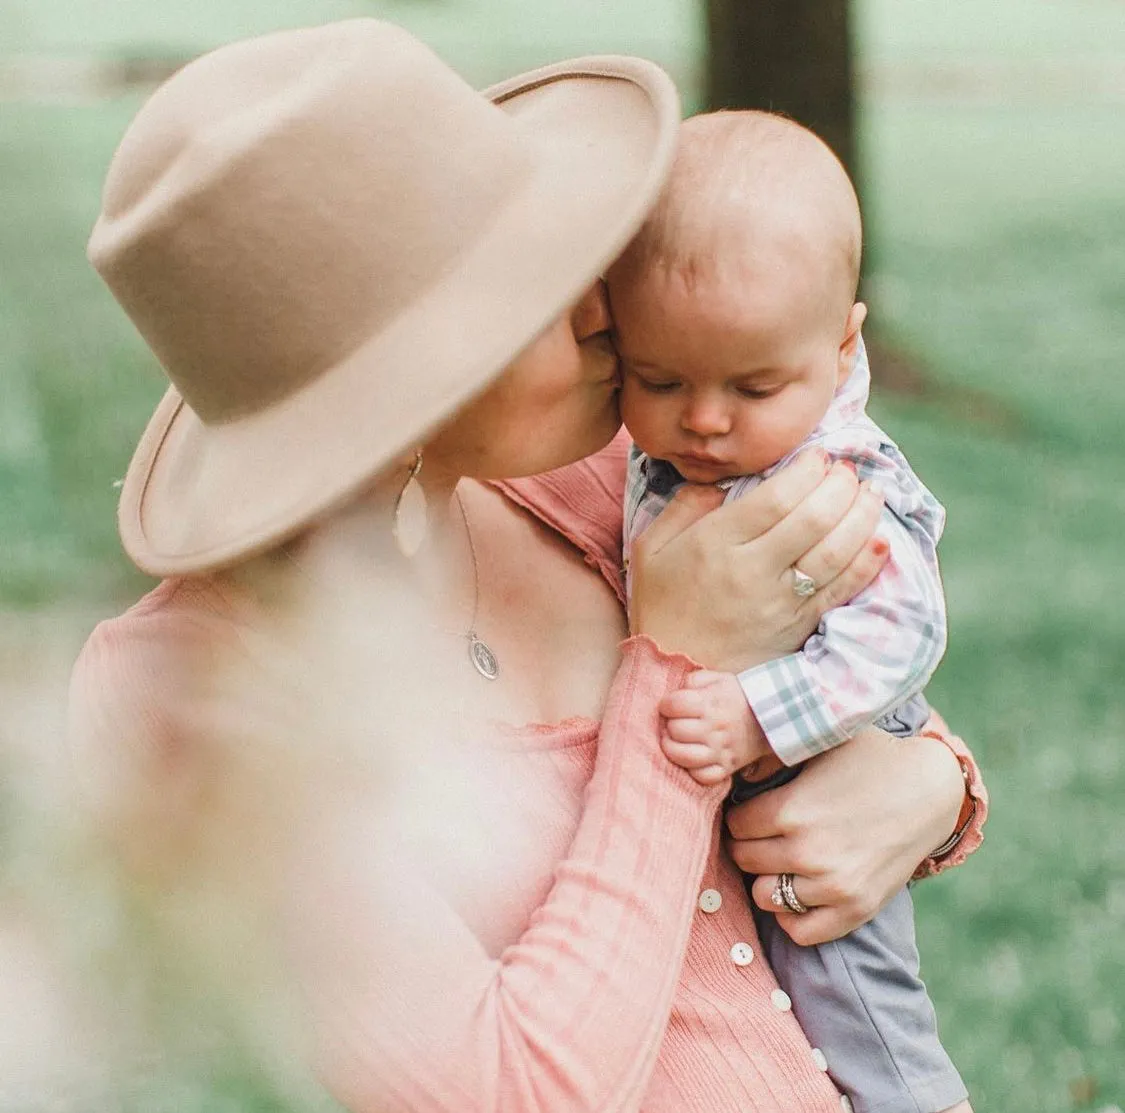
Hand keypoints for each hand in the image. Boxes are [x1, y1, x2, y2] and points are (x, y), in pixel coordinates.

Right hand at [629, 451, 886, 670]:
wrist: (672, 674)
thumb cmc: (662, 604)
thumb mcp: (650, 547)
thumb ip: (684, 506)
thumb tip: (722, 483)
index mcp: (715, 544)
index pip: (775, 498)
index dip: (806, 471)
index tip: (818, 456)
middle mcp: (752, 571)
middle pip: (813, 519)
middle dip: (840, 486)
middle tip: (847, 470)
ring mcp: (780, 603)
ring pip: (836, 551)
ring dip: (862, 516)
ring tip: (871, 492)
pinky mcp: (799, 628)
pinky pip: (842, 590)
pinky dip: (868, 563)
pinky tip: (880, 538)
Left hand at [658, 670, 768, 785]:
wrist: (771, 716)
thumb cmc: (737, 696)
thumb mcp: (717, 678)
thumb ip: (693, 681)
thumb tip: (673, 692)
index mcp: (711, 703)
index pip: (673, 705)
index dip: (666, 704)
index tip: (669, 706)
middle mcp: (715, 728)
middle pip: (675, 730)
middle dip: (669, 725)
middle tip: (674, 723)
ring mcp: (721, 751)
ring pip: (683, 757)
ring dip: (673, 749)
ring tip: (676, 742)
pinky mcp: (727, 768)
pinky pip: (702, 777)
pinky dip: (693, 770)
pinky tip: (692, 759)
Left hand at [725, 726, 963, 944]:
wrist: (930, 789)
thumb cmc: (870, 759)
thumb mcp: (818, 744)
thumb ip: (773, 758)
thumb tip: (735, 769)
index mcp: (791, 809)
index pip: (734, 825)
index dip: (740, 815)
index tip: (752, 811)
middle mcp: (807, 851)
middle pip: (744, 860)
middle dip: (749, 845)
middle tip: (765, 835)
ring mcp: (833, 885)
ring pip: (763, 896)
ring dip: (767, 878)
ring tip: (782, 860)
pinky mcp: (857, 909)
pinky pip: (800, 931)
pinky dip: (791, 915)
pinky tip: (799, 890)